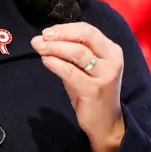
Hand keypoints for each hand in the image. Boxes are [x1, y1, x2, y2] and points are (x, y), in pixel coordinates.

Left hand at [31, 22, 125, 151]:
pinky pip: (71, 72)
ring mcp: (104, 75)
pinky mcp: (94, 89)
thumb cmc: (93, 92)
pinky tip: (46, 61)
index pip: (88, 30)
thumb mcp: (86, 69)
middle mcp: (112, 60)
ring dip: (54, 48)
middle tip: (40, 38)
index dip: (65, 28)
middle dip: (60, 35)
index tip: (47, 32)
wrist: (105, 123)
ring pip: (77, 53)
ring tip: (38, 47)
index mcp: (111, 50)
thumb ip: (72, 54)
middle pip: (85, 36)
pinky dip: (56, 64)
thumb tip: (45, 39)